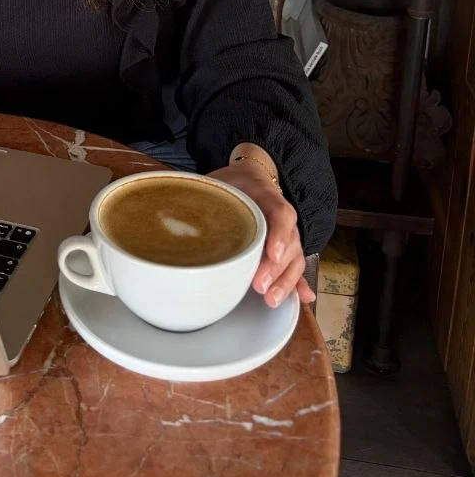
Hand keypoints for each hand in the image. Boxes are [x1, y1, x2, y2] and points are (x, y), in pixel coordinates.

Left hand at [206, 164, 315, 308]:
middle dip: (276, 268)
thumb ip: (202, 195)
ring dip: (285, 281)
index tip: (272, 252)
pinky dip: (300, 283)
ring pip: (295, 258)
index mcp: (266, 195)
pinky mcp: (286, 248)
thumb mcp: (217, 180)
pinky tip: (304, 298)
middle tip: (259, 286)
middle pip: (290, 242)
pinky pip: (296, 266)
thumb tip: (171, 214)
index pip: (280, 212)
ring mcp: (287, 233)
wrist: (249, 176)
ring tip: (270, 299)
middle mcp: (281, 216)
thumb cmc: (231, 182)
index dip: (279, 233)